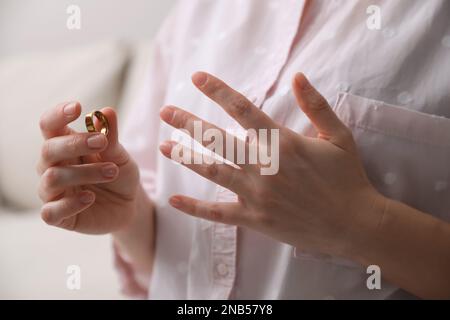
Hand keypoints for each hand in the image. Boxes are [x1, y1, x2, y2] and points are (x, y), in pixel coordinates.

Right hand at [37, 102, 140, 233]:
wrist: (129, 205)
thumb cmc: (120, 174)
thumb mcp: (120, 155)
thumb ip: (111, 137)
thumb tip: (107, 111)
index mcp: (65, 145)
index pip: (49, 125)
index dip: (57, 115)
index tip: (77, 107)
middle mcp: (53, 166)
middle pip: (48, 149)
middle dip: (75, 143)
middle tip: (101, 142)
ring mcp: (53, 192)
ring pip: (52, 178)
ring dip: (84, 172)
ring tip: (112, 171)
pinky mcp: (58, 216)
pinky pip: (50, 212)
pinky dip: (71, 203)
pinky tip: (90, 197)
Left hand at [159, 72, 385, 257]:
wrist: (354, 224)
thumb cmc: (348, 178)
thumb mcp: (339, 136)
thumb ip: (316, 105)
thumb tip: (298, 76)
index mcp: (283, 143)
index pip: (243, 108)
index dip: (217, 90)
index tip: (196, 79)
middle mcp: (264, 167)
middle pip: (218, 139)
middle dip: (188, 123)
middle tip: (165, 111)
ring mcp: (257, 195)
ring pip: (213, 171)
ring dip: (185, 158)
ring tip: (162, 146)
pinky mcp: (255, 220)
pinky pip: (218, 214)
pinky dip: (195, 208)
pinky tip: (173, 200)